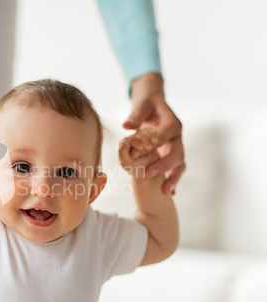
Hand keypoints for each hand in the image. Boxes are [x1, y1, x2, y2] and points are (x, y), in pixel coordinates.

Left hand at [125, 73, 184, 194]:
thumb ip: (135, 115)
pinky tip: (169, 193)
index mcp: (172, 122)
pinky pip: (176, 168)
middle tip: (150, 173)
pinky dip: (173, 180)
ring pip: (180, 163)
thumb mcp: (142, 104)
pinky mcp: (172, 153)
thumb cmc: (147, 103)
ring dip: (173, 176)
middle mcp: (177, 135)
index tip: (141, 153)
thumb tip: (126, 125)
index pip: (165, 134)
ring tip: (166, 190)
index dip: (154, 143)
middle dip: (165, 163)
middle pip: (177, 151)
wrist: (154, 103)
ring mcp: (176, 146)